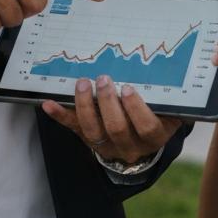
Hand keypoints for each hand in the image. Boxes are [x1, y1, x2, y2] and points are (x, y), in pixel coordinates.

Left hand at [41, 74, 181, 164]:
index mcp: (154, 136)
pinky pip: (73, 129)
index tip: (127, 88)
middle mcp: (130, 146)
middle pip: (117, 129)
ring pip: (93, 131)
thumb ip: (167, 97)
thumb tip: (170, 71)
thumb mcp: (168, 111)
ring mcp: (107, 145)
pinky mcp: (88, 139)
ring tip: (83, 83)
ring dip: (85, 105)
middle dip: (108, 102)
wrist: (140, 144)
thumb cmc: (156, 116)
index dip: (136, 109)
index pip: (146, 127)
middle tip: (103, 79)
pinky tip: (48, 103)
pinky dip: (59, 115)